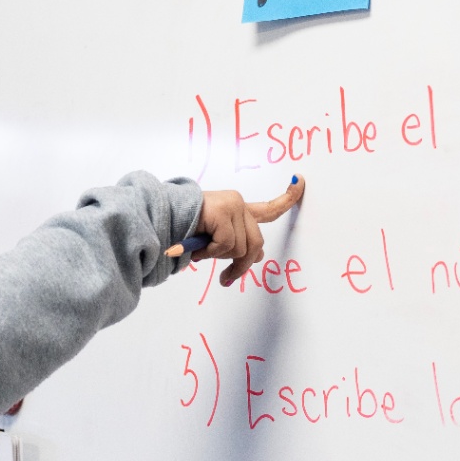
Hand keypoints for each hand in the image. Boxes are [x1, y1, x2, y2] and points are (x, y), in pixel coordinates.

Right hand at [183, 178, 303, 285]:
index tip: (300, 181)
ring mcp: (232, 205)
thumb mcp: (215, 240)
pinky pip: (225, 245)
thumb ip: (238, 244)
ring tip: (198, 251)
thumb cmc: (182, 229)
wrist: (159, 218)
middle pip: (256, 243)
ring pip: (240, 248)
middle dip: (241, 266)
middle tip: (226, 279)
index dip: (287, 198)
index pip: (269, 207)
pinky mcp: (223, 211)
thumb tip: (260, 255)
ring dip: (217, 258)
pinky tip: (195, 247)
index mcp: (238, 209)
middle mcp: (237, 203)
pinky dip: (208, 253)